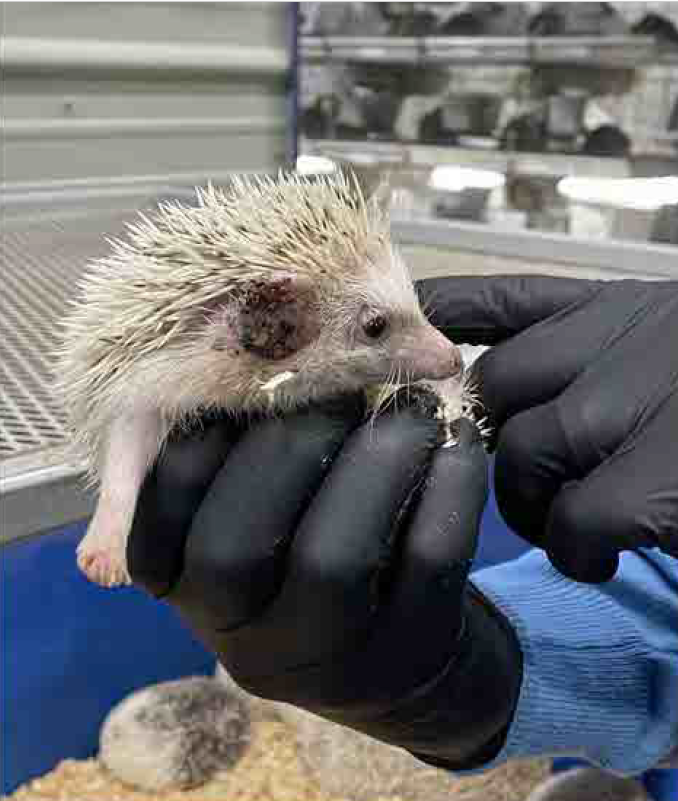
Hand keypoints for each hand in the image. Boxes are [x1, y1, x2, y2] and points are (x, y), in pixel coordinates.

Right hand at [128, 401, 521, 768]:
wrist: (385, 660)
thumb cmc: (296, 556)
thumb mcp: (248, 513)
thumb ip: (240, 448)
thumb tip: (276, 352)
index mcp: (184, 589)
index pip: (166, 506)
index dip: (210, 430)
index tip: (264, 380)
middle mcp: (241, 639)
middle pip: (235, 548)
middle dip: (290, 444)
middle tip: (345, 386)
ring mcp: (325, 658)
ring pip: (335, 558)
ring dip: (379, 457)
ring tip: (411, 405)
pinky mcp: (407, 649)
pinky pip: (429, 558)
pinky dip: (450, 481)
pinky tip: (455, 439)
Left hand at [418, 276, 677, 581]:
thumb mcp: (659, 350)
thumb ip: (584, 351)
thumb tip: (489, 390)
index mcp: (620, 307)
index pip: (499, 300)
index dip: (437, 320)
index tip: (400, 345)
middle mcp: (625, 336)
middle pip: (492, 383)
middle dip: (484, 444)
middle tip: (524, 486)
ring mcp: (640, 398)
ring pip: (522, 452)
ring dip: (530, 506)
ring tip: (574, 530)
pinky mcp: (660, 476)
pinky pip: (570, 518)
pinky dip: (575, 550)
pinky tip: (603, 557)